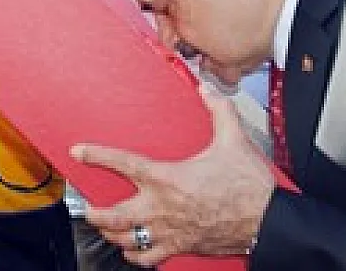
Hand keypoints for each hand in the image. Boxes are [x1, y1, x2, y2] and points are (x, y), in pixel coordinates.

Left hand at [70, 85, 273, 266]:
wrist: (267, 221)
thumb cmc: (249, 186)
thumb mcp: (233, 139)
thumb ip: (218, 111)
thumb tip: (208, 91)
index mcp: (167, 178)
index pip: (122, 163)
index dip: (96, 155)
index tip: (78, 151)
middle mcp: (161, 208)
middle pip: (113, 215)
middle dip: (95, 213)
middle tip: (87, 208)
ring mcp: (169, 232)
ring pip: (126, 239)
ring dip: (111, 234)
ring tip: (105, 229)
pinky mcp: (181, 248)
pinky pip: (148, 259)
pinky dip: (136, 255)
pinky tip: (132, 250)